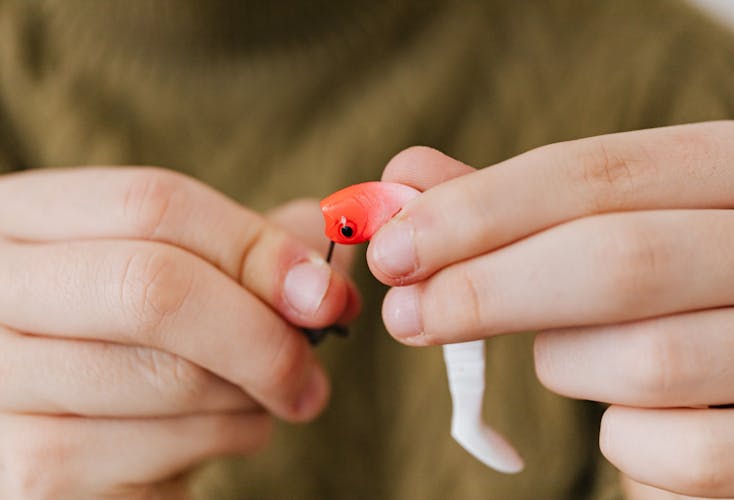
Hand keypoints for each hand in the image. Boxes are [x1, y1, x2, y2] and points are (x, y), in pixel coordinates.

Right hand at [0, 168, 356, 498]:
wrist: (60, 425)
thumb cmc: (127, 336)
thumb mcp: (174, 269)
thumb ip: (245, 248)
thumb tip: (328, 247)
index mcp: (18, 218)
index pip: (152, 203)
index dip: (256, 246)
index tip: (324, 291)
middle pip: (154, 288)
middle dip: (262, 332)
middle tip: (312, 364)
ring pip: (172, 378)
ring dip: (250, 394)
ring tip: (253, 394)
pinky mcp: (27, 476)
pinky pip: (165, 451)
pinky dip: (223, 440)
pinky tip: (213, 431)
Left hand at [367, 121, 733, 497]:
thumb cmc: (655, 301)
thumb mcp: (595, 236)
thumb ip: (505, 210)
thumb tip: (402, 178)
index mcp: (728, 174)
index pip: (597, 172)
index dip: (481, 209)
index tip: (394, 247)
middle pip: (620, 258)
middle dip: (487, 289)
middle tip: (404, 314)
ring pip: (645, 360)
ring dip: (565, 365)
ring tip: (565, 361)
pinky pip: (678, 451)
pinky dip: (627, 444)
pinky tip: (631, 421)